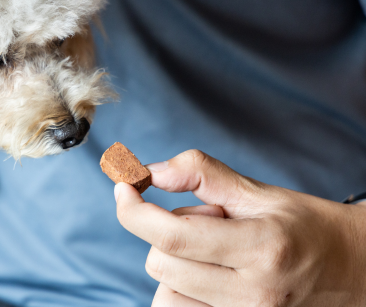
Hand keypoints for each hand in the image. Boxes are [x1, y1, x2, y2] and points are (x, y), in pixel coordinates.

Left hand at [114, 150, 365, 305]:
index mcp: (261, 247)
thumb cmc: (302, 225)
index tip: (123, 188)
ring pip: (164, 292)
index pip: (173, 235)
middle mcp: (254, 294)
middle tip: (208, 222)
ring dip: (174, 263)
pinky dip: (181, 287)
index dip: (134, 211)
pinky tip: (209, 273)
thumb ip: (200, 173)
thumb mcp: (257, 191)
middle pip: (161, 263)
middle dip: (166, 232)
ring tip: (214, 252)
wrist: (350, 269)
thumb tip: (148, 172)